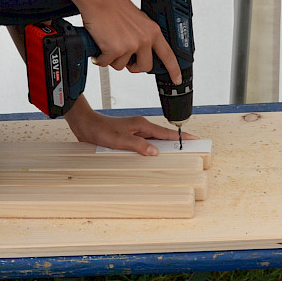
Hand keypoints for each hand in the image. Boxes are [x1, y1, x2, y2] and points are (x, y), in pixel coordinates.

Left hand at [63, 97, 190, 154]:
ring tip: (176, 154)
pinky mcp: (129, 137)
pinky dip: (152, 149)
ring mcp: (135, 132)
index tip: (194, 139)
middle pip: (163, 136)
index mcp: (142, 125)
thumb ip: (138, 145)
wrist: (86, 125)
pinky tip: (153, 155)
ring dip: (164, 146)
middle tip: (191, 149)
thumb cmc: (101, 130)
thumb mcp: (120, 140)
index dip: (181, 137)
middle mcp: (140, 127)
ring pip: (154, 140)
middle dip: (176, 142)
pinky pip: (145, 143)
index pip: (166, 132)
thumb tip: (155, 151)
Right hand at [81, 0, 180, 82]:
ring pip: (122, 66)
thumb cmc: (113, 4)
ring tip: (108, 42)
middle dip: (133, 66)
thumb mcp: (138, 19)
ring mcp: (130, 45)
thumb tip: (140, 47)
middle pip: (144, 67)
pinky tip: (99, 45)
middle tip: (124, 58)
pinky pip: (106, 63)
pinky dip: (100, 57)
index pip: (168, 55)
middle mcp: (144, 39)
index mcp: (153, 31)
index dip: (173, 69)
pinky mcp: (115, 50)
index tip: (176, 79)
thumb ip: (143, 33)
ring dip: (113, 58)